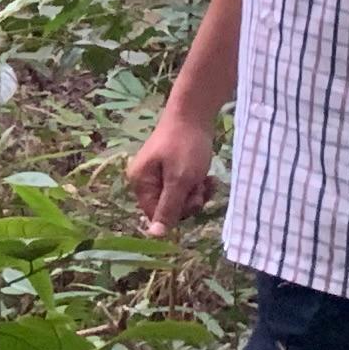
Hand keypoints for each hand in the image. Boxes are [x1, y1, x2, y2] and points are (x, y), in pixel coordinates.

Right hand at [127, 105, 218, 233]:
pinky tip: (208, 177)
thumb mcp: (179, 180)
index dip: (177, 212)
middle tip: (200, 186)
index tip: (192, 197)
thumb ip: (168, 208)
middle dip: (189, 201)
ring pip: (179, 198)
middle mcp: (145, 180)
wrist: (194, 114)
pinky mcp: (171, 168)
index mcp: (139, 182)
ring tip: (206, 179)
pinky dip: (197, 184)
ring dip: (196, 193)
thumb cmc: (185, 146)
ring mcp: (158, 173)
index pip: (155, 214)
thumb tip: (155, 235)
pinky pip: (183, 186)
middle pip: (168, 207)